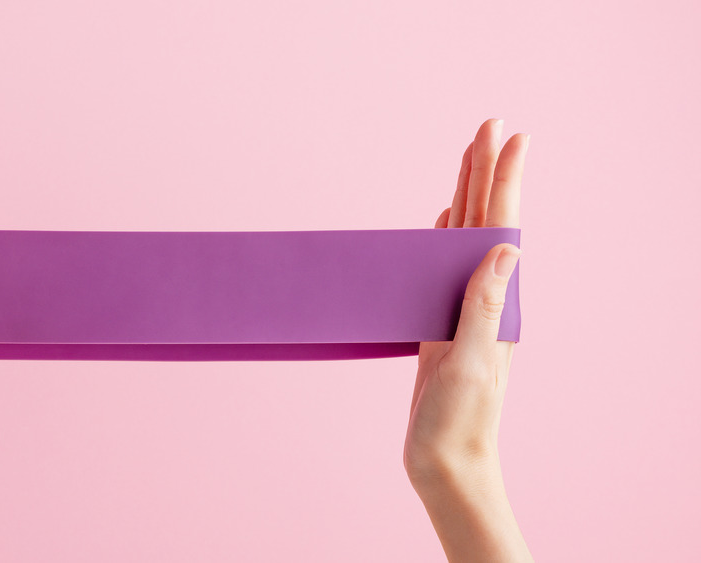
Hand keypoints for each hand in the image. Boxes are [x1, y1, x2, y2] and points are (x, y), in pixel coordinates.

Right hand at [403, 118, 532, 561]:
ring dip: (464, 196)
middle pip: (483, 222)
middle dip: (485, 172)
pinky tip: (439, 220)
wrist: (445, 461)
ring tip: (466, 158)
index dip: (504, 180)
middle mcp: (483, 299)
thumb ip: (484, 306)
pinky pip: (440, 267)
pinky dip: (441, 235)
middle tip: (488, 125)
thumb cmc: (459, 420)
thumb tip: (504, 248)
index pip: (500, 228)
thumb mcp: (471, 362)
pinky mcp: (438, 324)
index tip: (510, 136)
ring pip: (460, 238)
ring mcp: (459, 310)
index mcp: (495, 303)